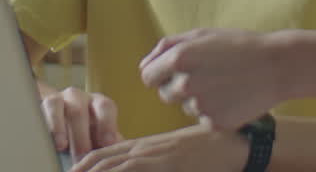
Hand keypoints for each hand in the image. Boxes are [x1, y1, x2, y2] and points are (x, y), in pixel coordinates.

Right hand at [40, 86, 122, 159]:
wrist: (63, 125)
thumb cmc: (88, 134)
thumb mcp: (99, 137)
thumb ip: (108, 143)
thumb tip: (116, 153)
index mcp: (98, 104)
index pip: (105, 107)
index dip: (107, 124)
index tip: (107, 144)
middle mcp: (78, 97)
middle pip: (79, 110)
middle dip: (80, 135)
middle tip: (83, 155)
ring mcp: (58, 99)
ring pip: (56, 104)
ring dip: (58, 126)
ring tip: (61, 146)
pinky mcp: (41, 106)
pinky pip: (40, 111)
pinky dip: (44, 125)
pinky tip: (46, 140)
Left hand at [70, 124, 246, 171]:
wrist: (234, 145)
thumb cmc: (208, 150)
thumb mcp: (173, 153)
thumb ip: (152, 159)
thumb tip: (133, 166)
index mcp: (144, 146)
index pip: (102, 155)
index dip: (81, 166)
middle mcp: (144, 150)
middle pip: (99, 161)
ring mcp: (154, 158)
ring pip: (111, 168)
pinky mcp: (166, 166)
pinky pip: (133, 171)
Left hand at [139, 28, 284, 130]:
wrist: (277, 66)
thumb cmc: (238, 46)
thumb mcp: (201, 34)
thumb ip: (167, 46)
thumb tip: (144, 65)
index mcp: (178, 59)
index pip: (147, 76)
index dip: (160, 73)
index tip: (176, 70)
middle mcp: (184, 84)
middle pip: (165, 94)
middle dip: (179, 85)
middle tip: (207, 74)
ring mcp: (200, 106)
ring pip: (185, 106)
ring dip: (198, 97)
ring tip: (223, 83)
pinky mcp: (214, 123)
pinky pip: (203, 119)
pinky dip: (214, 110)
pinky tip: (231, 96)